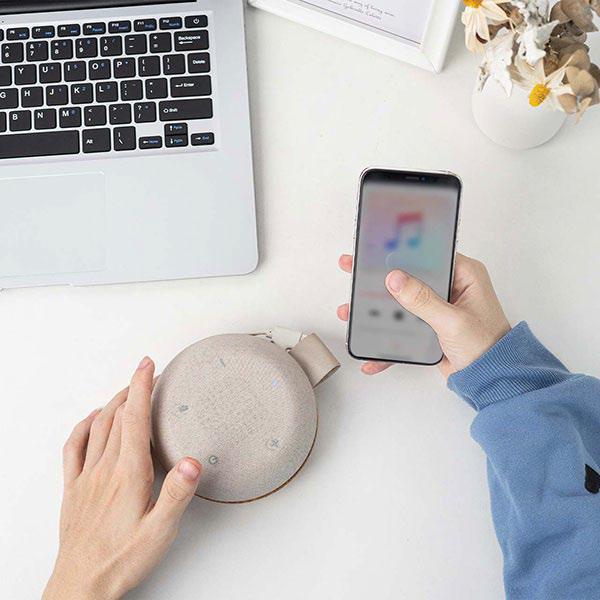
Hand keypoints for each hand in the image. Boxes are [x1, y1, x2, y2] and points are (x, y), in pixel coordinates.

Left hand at [43, 357, 202, 599]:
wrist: (81, 585)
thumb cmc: (121, 559)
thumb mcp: (160, 531)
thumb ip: (177, 494)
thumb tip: (191, 462)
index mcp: (128, 474)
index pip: (135, 419)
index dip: (142, 387)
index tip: (148, 365)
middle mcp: (105, 469)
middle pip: (117, 416)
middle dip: (132, 388)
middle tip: (146, 372)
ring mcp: (86, 477)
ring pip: (97, 426)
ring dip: (112, 402)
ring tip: (127, 390)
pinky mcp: (73, 488)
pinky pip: (73, 448)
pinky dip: (83, 426)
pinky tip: (90, 419)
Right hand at [337, 253, 510, 378]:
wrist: (493, 380)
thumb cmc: (488, 347)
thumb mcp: (453, 321)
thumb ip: (423, 300)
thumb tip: (395, 279)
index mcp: (463, 275)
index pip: (428, 253)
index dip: (401, 250)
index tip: (375, 248)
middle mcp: (450, 287)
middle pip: (408, 276)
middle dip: (379, 278)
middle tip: (353, 268)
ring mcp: (437, 307)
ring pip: (400, 302)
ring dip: (376, 310)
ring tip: (351, 310)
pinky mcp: (429, 327)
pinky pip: (403, 328)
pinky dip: (387, 340)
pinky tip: (372, 352)